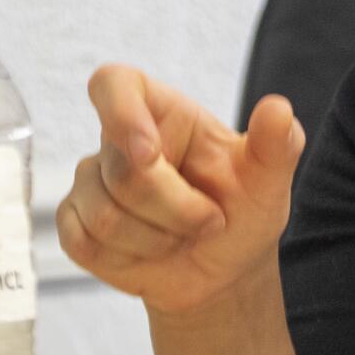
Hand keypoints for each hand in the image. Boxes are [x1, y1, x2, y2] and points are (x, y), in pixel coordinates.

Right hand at [57, 64, 304, 318]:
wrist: (224, 271)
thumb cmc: (244, 213)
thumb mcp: (269, 181)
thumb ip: (278, 144)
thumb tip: (278, 109)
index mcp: (162, 112)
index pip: (113, 83)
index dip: (120, 113)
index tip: (150, 154)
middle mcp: (119, 141)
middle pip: (122, 172)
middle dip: (175, 210)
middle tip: (211, 222)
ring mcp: (92, 182)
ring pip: (104, 215)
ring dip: (157, 240)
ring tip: (182, 237)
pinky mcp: (75, 224)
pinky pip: (84, 243)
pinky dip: (128, 260)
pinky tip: (152, 254)